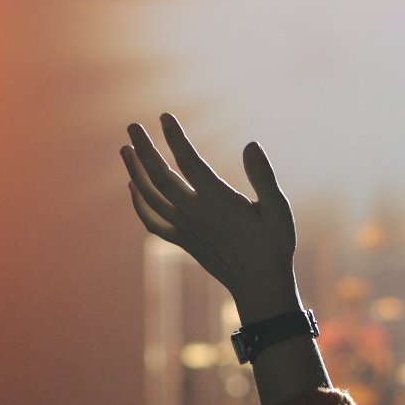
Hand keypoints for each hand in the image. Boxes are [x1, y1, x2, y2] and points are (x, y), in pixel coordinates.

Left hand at [121, 113, 300, 322]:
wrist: (259, 286)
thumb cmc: (274, 245)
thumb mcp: (279, 210)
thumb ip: (264, 176)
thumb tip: (251, 145)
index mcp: (218, 201)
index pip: (189, 162)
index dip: (175, 138)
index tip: (164, 117)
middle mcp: (195, 213)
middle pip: (159, 176)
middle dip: (144, 149)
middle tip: (132, 126)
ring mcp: (185, 229)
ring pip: (150, 197)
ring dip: (134, 171)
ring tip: (125, 149)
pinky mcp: (182, 241)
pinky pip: (152, 222)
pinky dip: (138, 204)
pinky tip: (132, 188)